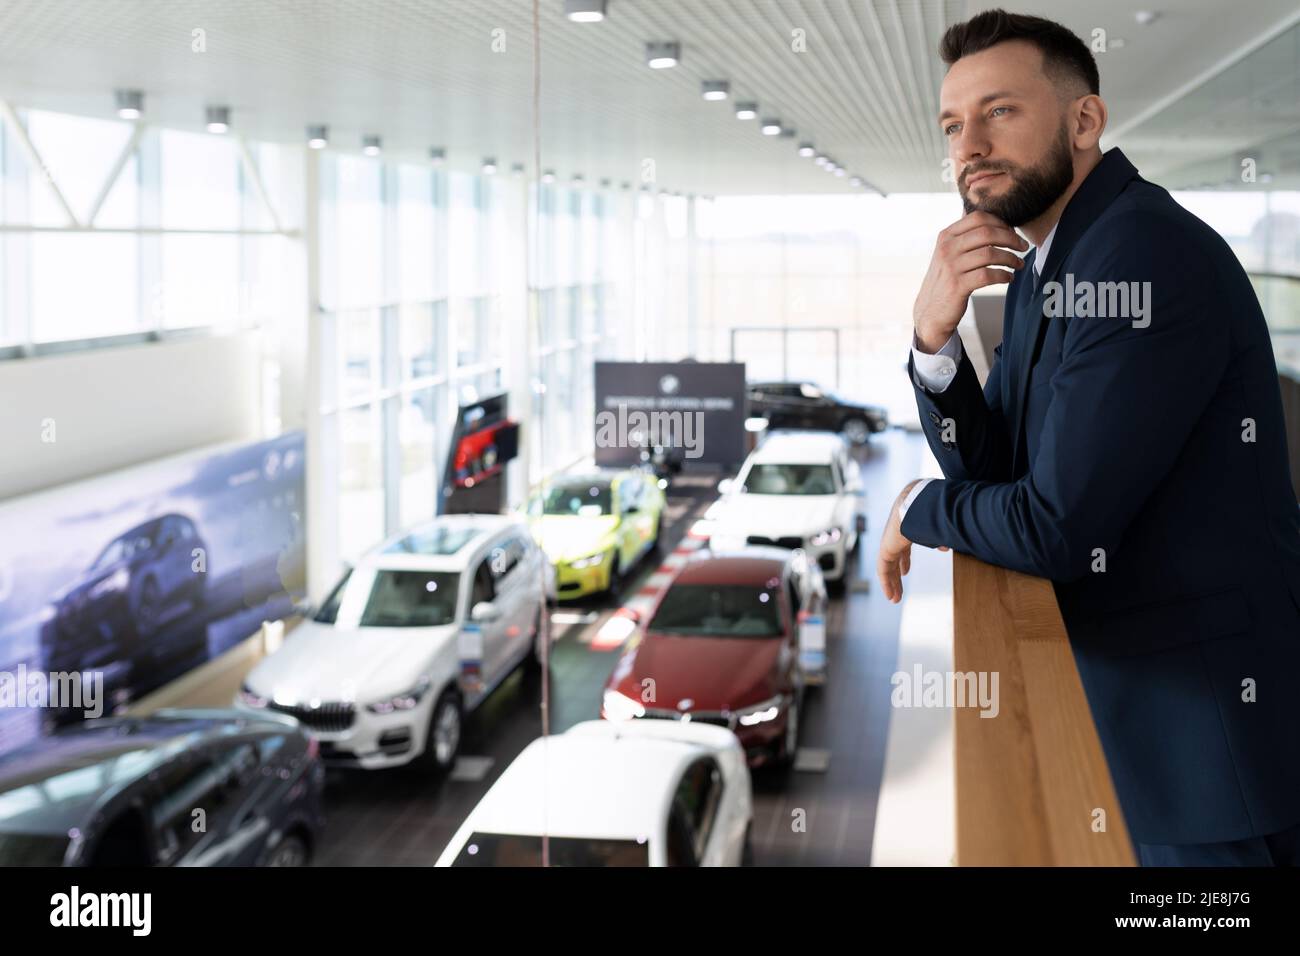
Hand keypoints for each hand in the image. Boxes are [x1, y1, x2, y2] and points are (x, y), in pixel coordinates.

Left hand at [877, 480, 948, 602]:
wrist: (922, 503)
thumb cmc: (935, 512)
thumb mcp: (940, 528)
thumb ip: (941, 537)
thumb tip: (944, 547)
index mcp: (907, 527)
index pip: (903, 547)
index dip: (905, 560)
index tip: (906, 571)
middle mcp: (895, 533)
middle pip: (894, 558)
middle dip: (896, 574)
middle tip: (898, 588)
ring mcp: (889, 540)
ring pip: (887, 566)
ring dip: (891, 583)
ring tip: (895, 598)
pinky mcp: (886, 548)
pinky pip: (883, 569)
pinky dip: (886, 583)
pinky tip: (890, 595)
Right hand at [913, 211, 1028, 352]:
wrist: (930, 311)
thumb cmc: (946, 280)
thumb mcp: (948, 253)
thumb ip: (965, 237)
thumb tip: (993, 221)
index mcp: (946, 236)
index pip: (978, 218)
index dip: (1001, 223)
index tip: (1013, 233)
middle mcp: (947, 248)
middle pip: (987, 233)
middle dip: (1011, 238)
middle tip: (1023, 247)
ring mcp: (951, 267)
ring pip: (990, 254)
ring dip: (1011, 258)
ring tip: (1019, 264)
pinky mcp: (957, 286)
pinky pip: (988, 275)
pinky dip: (1004, 275)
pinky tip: (1009, 278)